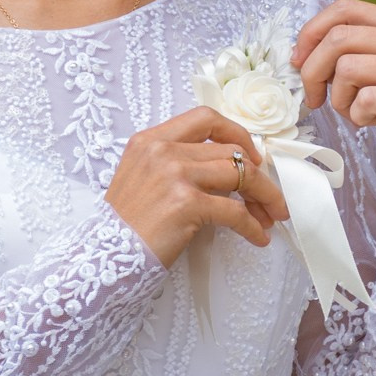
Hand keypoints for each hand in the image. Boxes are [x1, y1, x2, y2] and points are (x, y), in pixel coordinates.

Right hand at [104, 106, 293, 267]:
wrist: (104, 257)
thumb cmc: (127, 225)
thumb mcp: (143, 178)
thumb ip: (177, 163)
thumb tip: (230, 168)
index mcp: (151, 139)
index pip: (205, 118)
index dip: (237, 133)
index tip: (252, 155)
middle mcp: (163, 150)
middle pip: (231, 151)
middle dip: (259, 176)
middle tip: (270, 198)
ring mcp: (175, 175)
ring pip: (241, 176)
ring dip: (264, 198)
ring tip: (272, 217)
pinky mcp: (187, 203)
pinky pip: (235, 212)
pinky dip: (253, 226)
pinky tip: (259, 237)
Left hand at [290, 0, 375, 157]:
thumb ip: (354, 51)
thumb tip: (301, 55)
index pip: (344, 8)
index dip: (311, 32)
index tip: (298, 61)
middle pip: (338, 39)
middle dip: (312, 71)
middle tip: (313, 97)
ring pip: (347, 70)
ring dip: (339, 99)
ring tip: (355, 111)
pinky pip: (365, 101)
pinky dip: (359, 117)